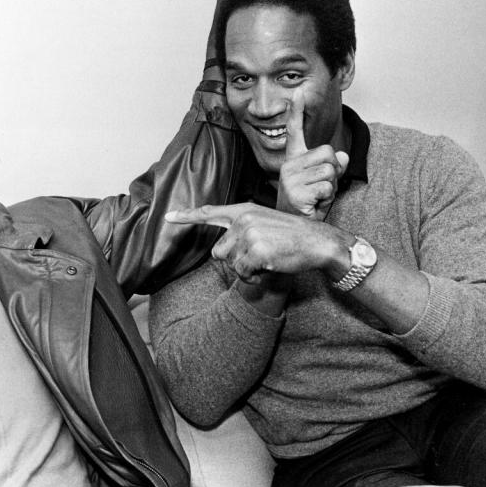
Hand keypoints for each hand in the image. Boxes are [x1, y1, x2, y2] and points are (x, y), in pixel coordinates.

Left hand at [167, 203, 341, 278]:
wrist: (317, 241)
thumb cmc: (292, 236)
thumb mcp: (265, 222)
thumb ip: (243, 228)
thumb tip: (223, 247)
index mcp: (244, 210)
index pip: (210, 212)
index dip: (187, 215)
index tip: (169, 216)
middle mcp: (243, 219)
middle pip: (218, 251)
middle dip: (234, 260)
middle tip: (258, 256)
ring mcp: (249, 234)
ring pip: (230, 264)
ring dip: (245, 269)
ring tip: (266, 260)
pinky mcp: (257, 250)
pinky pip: (243, 273)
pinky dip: (254, 276)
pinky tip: (269, 266)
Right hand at [276, 89, 348, 219]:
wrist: (297, 230)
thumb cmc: (309, 206)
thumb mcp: (324, 182)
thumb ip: (334, 166)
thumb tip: (343, 155)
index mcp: (293, 160)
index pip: (295, 132)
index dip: (296, 112)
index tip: (298, 93)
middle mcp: (288, 166)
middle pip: (328, 153)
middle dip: (334, 172)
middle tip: (321, 189)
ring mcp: (290, 179)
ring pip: (330, 170)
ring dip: (331, 187)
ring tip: (318, 199)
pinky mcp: (295, 193)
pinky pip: (327, 187)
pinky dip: (328, 198)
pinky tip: (315, 206)